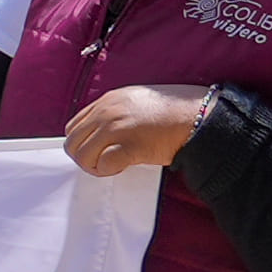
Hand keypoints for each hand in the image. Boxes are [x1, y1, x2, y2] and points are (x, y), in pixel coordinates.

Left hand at [58, 84, 207, 178]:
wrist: (199, 116)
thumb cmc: (174, 111)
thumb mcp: (137, 101)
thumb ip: (115, 112)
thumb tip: (100, 133)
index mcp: (108, 100)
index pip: (74, 125)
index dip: (83, 142)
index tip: (97, 149)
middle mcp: (108, 112)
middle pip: (72, 142)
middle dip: (84, 157)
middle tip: (103, 162)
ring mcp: (117, 128)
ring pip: (82, 156)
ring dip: (95, 166)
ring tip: (114, 165)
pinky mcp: (130, 146)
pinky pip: (103, 165)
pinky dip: (109, 171)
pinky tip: (123, 166)